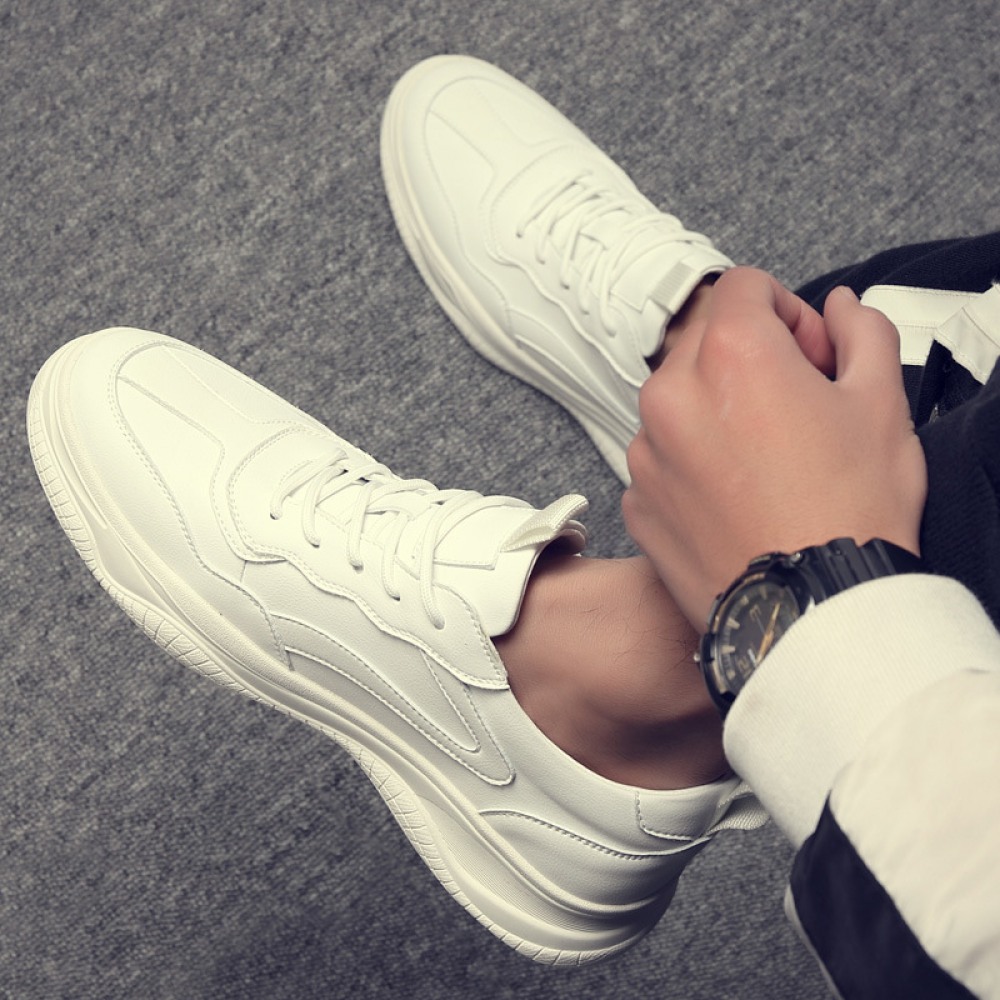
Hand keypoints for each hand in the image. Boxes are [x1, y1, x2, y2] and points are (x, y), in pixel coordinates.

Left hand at [622, 267, 927, 629]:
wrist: (810, 615)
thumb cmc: (850, 517)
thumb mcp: (882, 405)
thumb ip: (862, 334)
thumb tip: (842, 309)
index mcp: (730, 356)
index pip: (743, 287)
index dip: (788, 311)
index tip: (809, 352)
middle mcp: (671, 396)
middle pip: (705, 342)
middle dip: (751, 357)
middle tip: (797, 403)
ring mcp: (645, 453)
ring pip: (679, 401)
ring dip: (717, 410)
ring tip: (769, 459)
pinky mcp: (637, 501)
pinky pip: (662, 458)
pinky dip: (693, 463)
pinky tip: (738, 497)